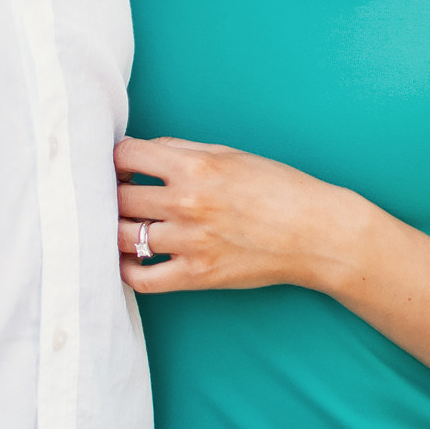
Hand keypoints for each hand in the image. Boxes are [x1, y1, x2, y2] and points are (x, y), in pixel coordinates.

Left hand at [115, 135, 367, 294]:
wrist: (316, 234)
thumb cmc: (278, 188)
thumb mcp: (230, 154)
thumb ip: (181, 150)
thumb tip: (143, 152)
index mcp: (194, 167)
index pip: (126, 156)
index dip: (118, 158)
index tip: (122, 166)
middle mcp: (187, 204)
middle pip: (119, 197)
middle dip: (113, 193)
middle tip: (118, 194)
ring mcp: (189, 243)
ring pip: (123, 236)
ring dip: (115, 228)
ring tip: (122, 223)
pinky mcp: (197, 275)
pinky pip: (142, 278)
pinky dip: (127, 269)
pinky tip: (130, 258)